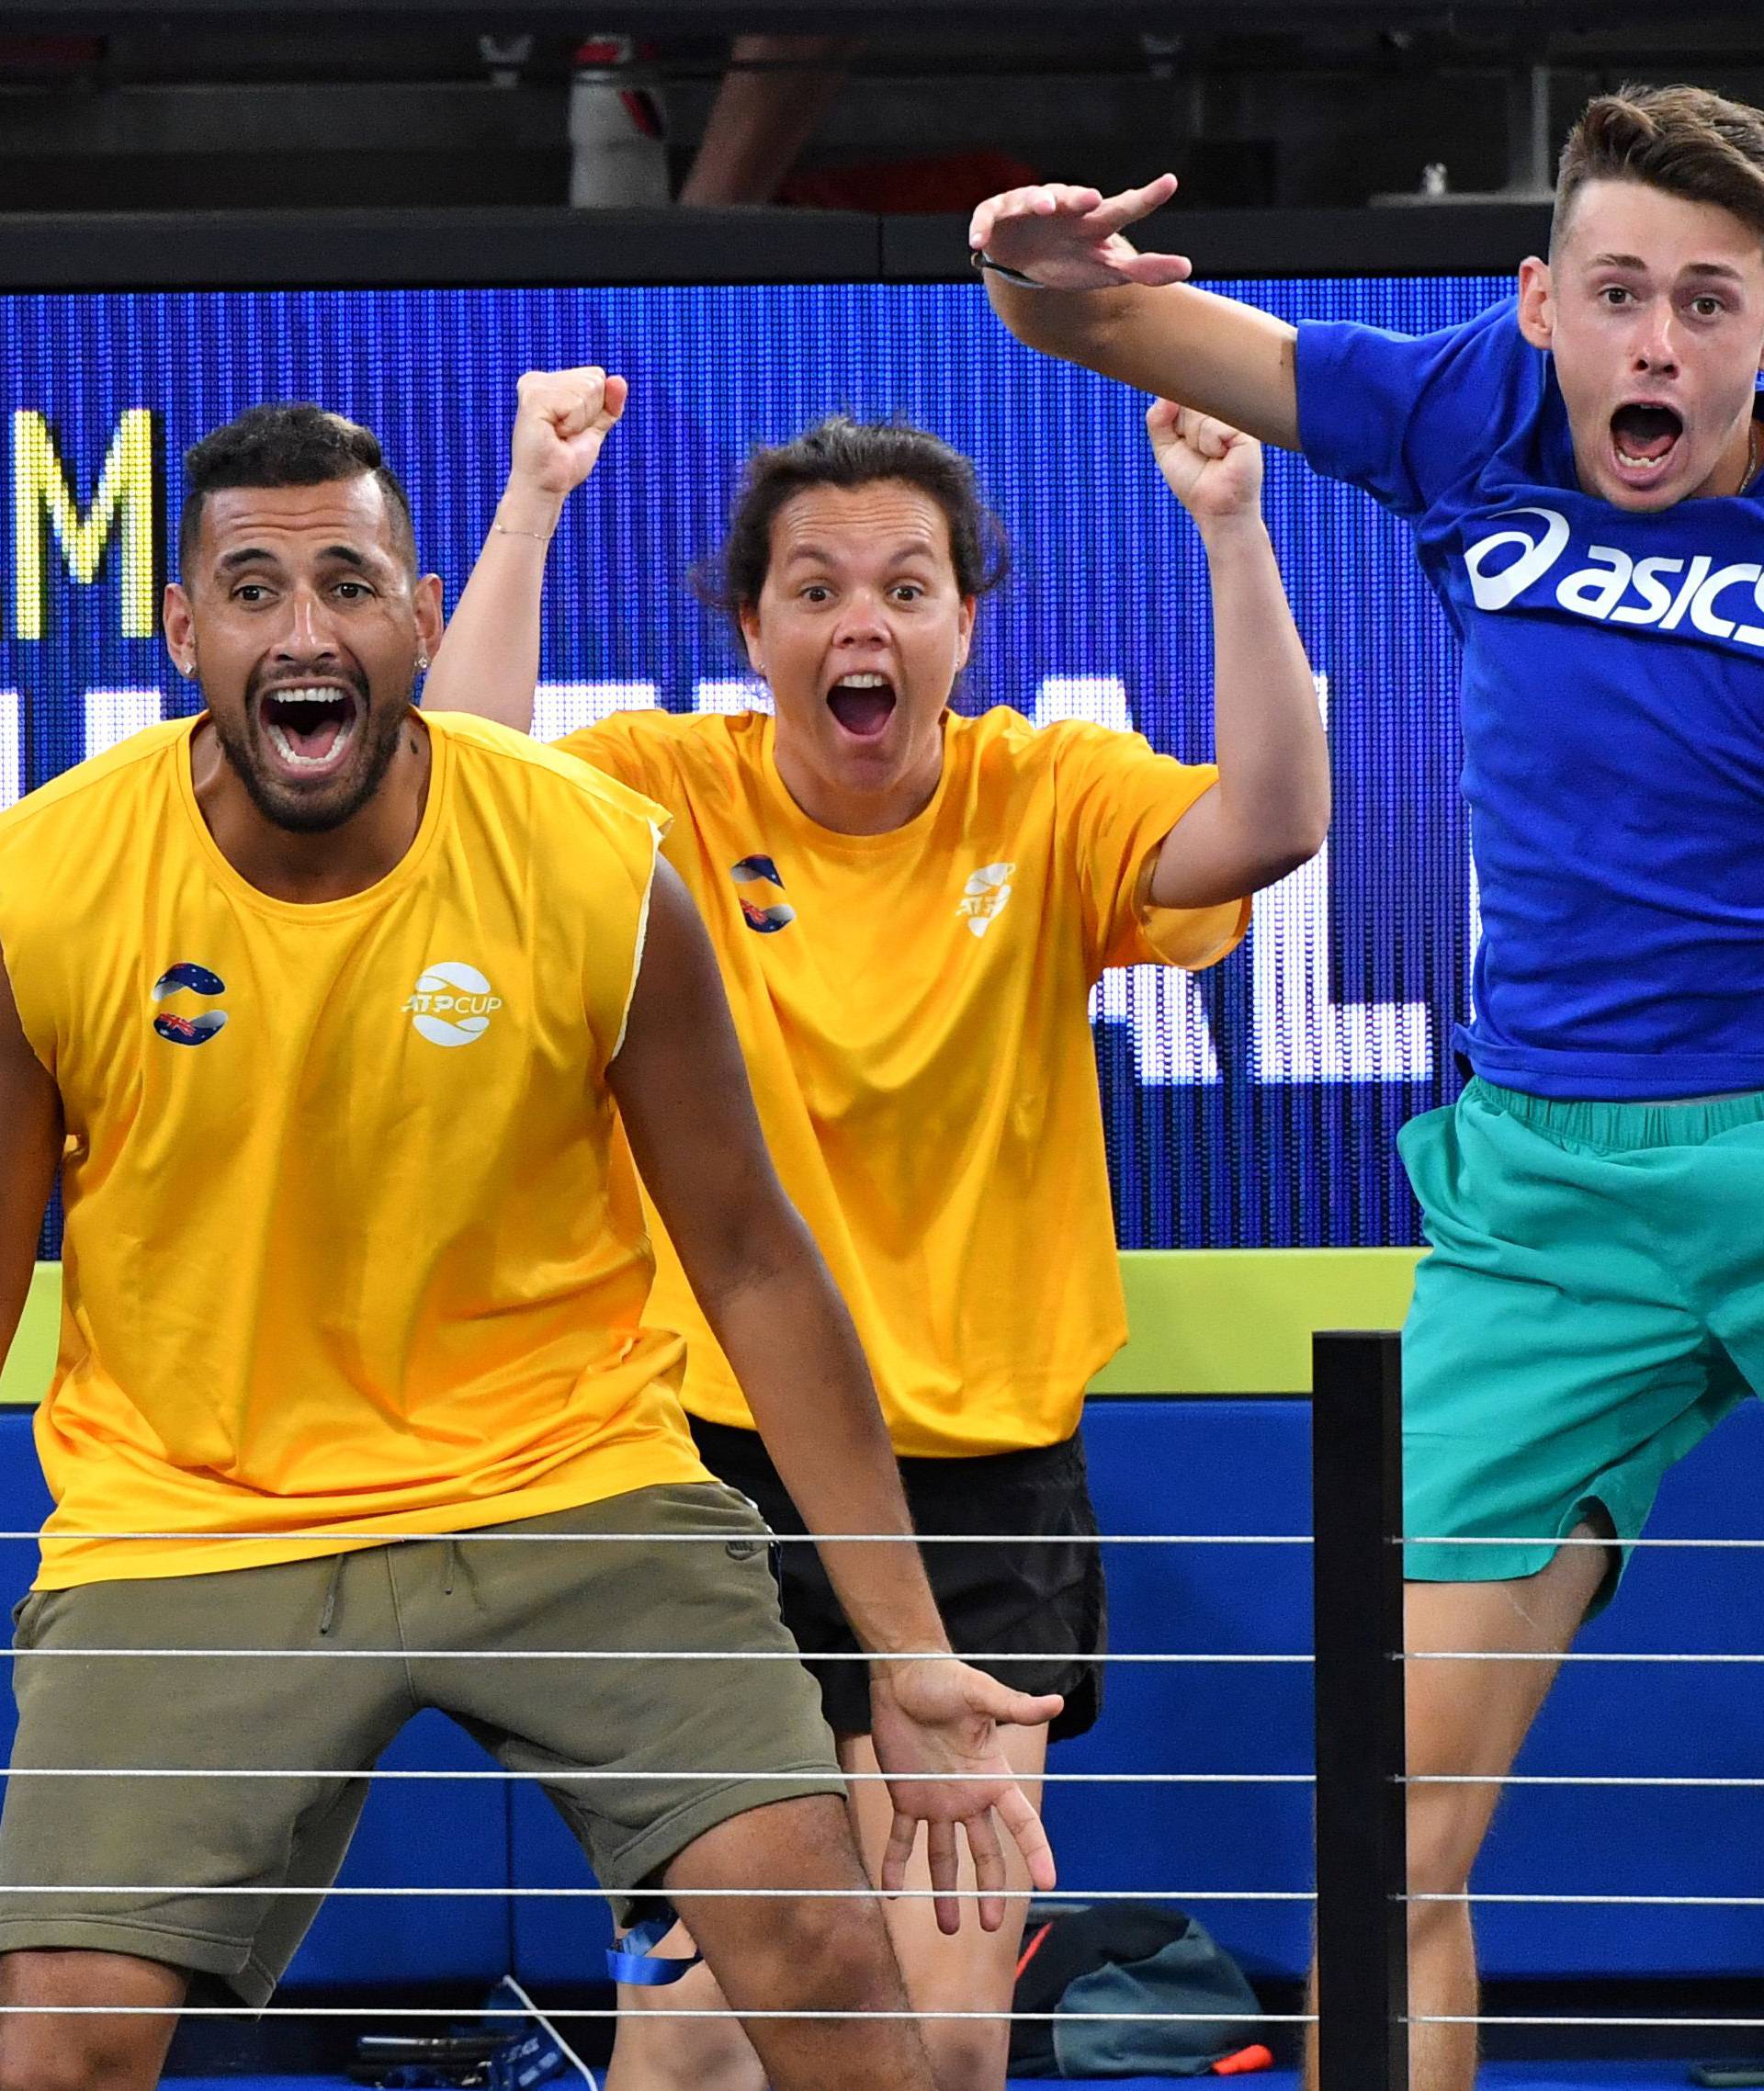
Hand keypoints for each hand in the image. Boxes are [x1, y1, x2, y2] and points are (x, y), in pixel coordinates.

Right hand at [499, 365, 628, 532]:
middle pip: (595, 379)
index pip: (596, 376)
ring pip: (588, 389)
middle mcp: (538, 379)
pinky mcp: (532, 398)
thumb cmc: (565, 462)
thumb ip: (609, 404)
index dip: (595, 410)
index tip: (572, 430)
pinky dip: (574, 425)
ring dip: (581, 422)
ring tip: (559, 436)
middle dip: (590, 414)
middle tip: (565, 435)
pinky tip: (554, 435)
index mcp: (549, 382)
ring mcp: (534, 386)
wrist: (547, 487)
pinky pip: (576, 403)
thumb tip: (619, 380)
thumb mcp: (594, 428)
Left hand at [868, 1657, 1060, 1935]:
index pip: (1021, 1821)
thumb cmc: (946, 1680)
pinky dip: (895, 1865)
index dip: (1036, 1851)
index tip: (1049, 1882)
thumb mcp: (982, 1694)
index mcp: (992, 1776)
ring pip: (944, 1856)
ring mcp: (937, 1801)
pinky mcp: (905, 1796)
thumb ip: (1015, 1707)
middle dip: (989, 1889)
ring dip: (945, 1891)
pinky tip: (892, 1893)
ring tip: (948, 1928)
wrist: (904, 1674)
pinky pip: (901, 1839)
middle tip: (990, 1925)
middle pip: (984, 1851)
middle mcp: (968, 1796)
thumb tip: (1056, 1702)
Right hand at [968, 176, 1191, 290]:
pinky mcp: (996, 218)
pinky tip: (977, 243)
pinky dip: (982, 228)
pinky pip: (987, 219)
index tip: (1171, 184)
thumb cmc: (1072, 260)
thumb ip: (1144, 269)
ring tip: (1044, 206)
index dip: (1147, 198)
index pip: (1125, 208)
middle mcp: (1065, 208)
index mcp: (1094, 221)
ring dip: (1038, 200)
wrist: (1025, 260)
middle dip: (1080, 196)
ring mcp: (1029, 208)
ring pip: (1033, 199)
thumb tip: (1187, 268)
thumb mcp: (1107, 269)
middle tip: (1091, 198)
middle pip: (1075, 198)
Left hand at [1147, 399, 1263, 528]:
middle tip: (1197, 450)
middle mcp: (1221, 408)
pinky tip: (1222, 455)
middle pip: (1189, 398)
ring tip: (1211, 455)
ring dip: (1196, 440)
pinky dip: (1210, 445)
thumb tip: (1165, 395)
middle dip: (1183, 430)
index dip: (1173, 412)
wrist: (1216, 508)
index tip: (1182, 438)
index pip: (1181, 392)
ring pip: (1199, 413)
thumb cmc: (1194, 480)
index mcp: (1204, 408)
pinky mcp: (1247, 426)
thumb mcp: (1165, 448)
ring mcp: (1235, 414)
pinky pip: (1214, 425)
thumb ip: (1158, 419)